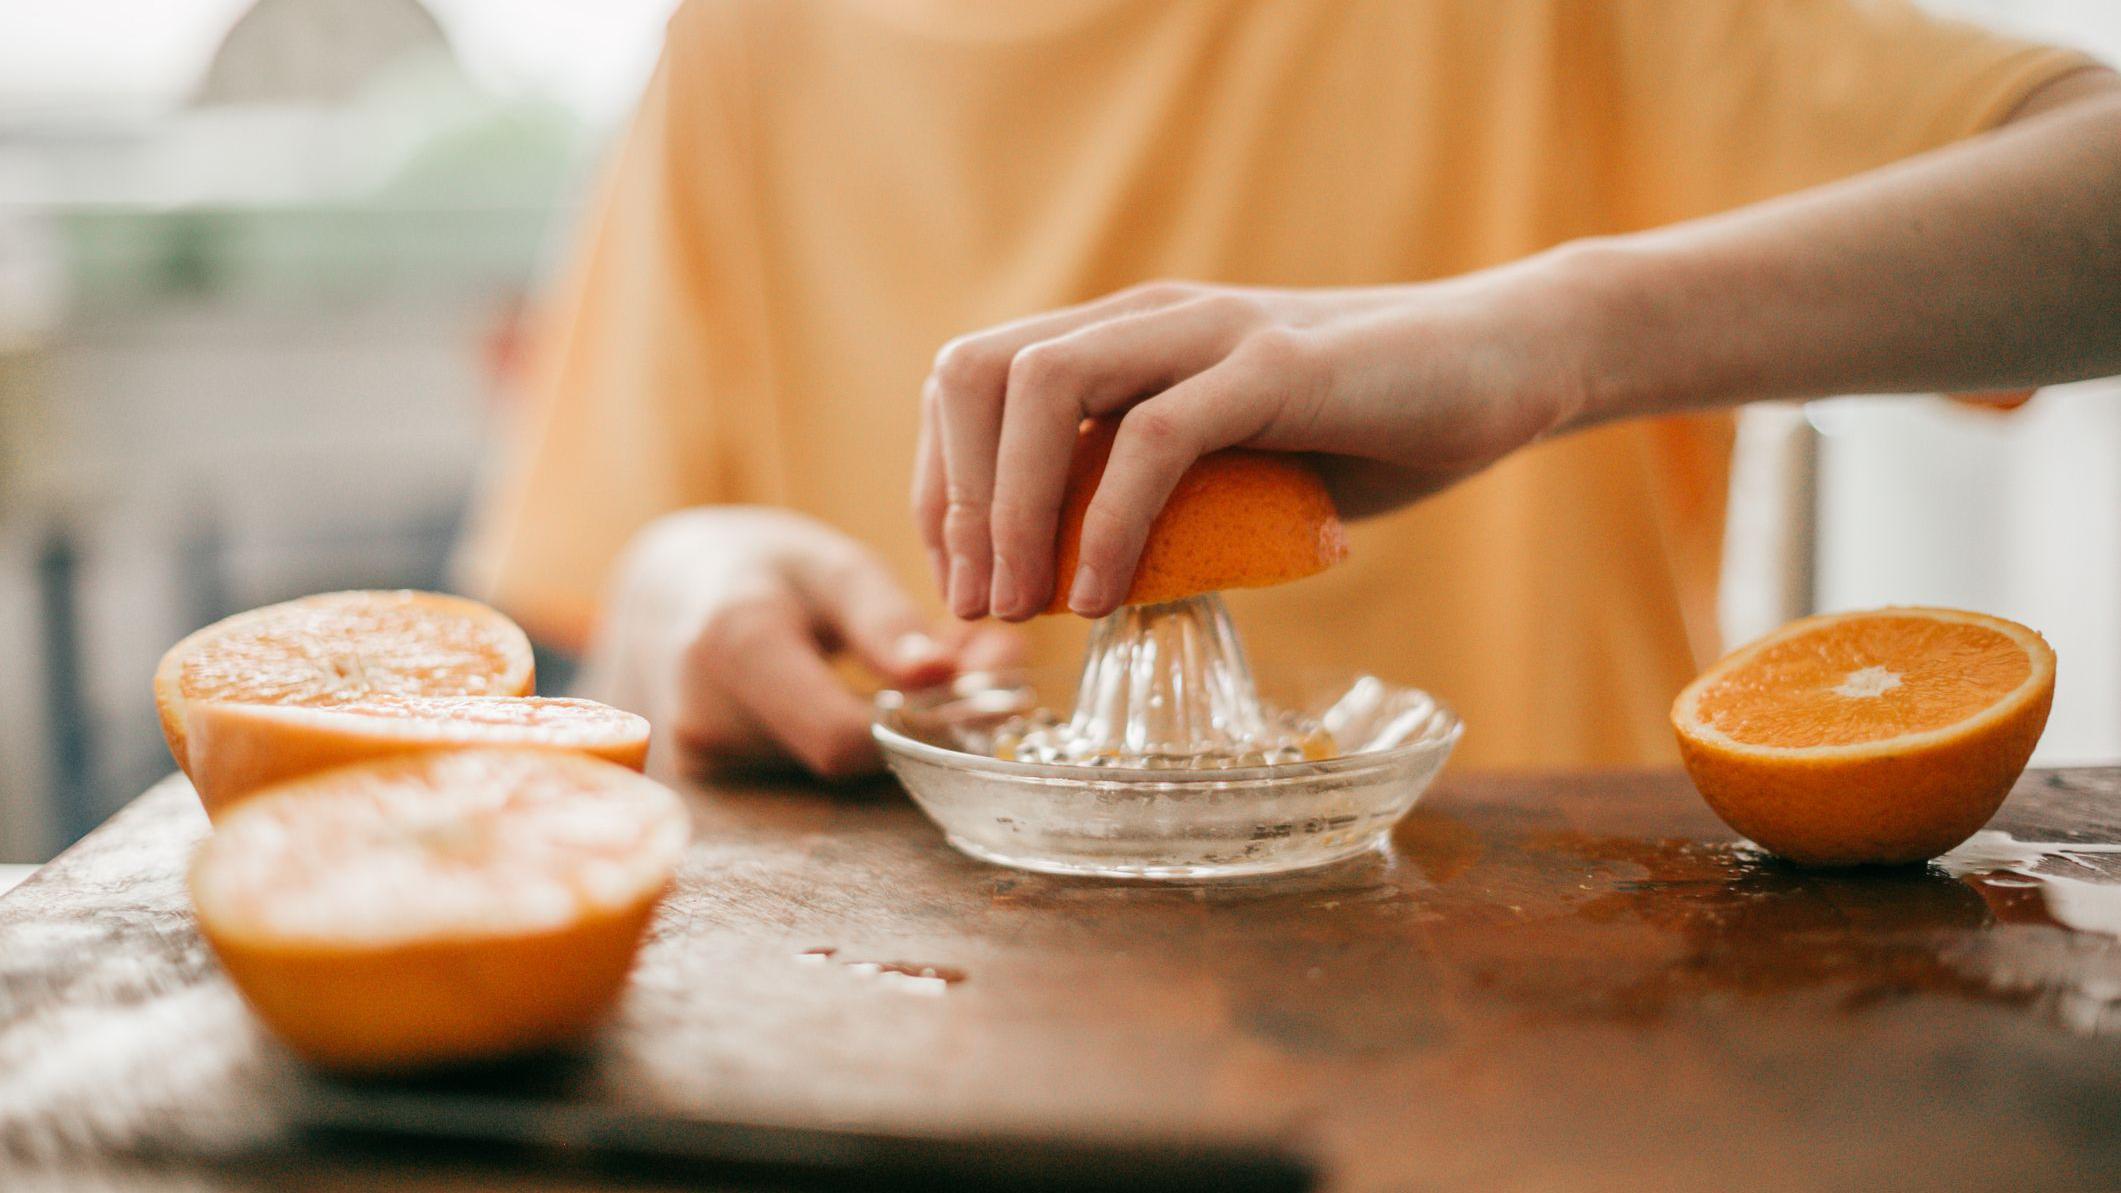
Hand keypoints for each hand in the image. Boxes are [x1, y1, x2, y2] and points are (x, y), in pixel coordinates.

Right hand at [588, 507, 1020, 778]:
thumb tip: (943, 675)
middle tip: (982, 660)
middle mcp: (707, 717)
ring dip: (891, 729)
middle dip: (921, 719)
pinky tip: (864, 698)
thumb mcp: (831, 566)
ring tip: (916, 669)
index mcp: (734, 646)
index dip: (920, 722)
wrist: (666, 593)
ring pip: (832, 770)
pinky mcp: (713, 782)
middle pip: (845, 757)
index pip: (845, 736)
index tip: (977, 677)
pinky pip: (806, 774)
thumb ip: (886, 621)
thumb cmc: (763, 568)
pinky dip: (852, 741)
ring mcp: (702, 760)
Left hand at [913, 267, 1592, 620]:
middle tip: (979, 606)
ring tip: (1023, 605)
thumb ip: (1164, 500)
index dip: (944, 479)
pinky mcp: (1277, 368)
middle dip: (959, 500)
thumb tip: (1085, 584)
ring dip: (1012, 507)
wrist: (1505, 361)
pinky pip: (1156, 437)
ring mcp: (1211, 332)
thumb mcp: (1240, 468)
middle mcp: (1150, 316)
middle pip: (981, 372)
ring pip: (1044, 386)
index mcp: (1128, 333)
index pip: (974, 376)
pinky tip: (1099, 597)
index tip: (962, 575)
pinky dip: (1107, 522)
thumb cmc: (1372, 423)